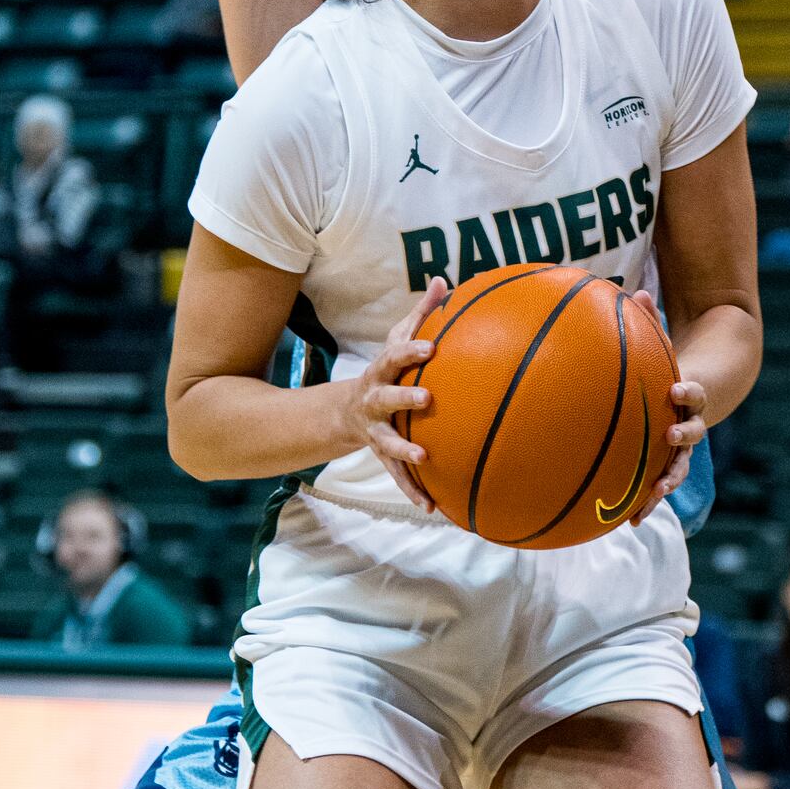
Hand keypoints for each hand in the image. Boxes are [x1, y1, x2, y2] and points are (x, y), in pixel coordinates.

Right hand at [350, 278, 446, 513]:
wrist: (346, 411)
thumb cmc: (386, 369)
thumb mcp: (397, 339)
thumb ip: (421, 314)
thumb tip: (443, 280)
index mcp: (382, 371)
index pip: (395, 356)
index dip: (410, 351)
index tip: (431, 347)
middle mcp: (375, 401)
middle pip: (387, 398)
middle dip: (404, 398)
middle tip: (427, 398)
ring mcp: (376, 430)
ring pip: (388, 441)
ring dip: (404, 449)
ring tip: (424, 455)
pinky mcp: (383, 454)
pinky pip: (397, 475)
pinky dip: (413, 491)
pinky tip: (432, 507)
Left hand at [628, 290, 706, 503]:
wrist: (697, 392)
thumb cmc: (670, 365)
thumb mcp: (664, 343)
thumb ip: (651, 321)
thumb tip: (634, 292)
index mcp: (689, 394)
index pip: (695, 391)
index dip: (689, 391)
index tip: (677, 388)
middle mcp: (691, 423)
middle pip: (692, 433)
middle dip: (683, 436)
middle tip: (670, 436)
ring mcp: (681, 448)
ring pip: (678, 467)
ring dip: (666, 481)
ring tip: (653, 495)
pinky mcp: (668, 463)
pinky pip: (657, 484)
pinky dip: (646, 501)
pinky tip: (627, 521)